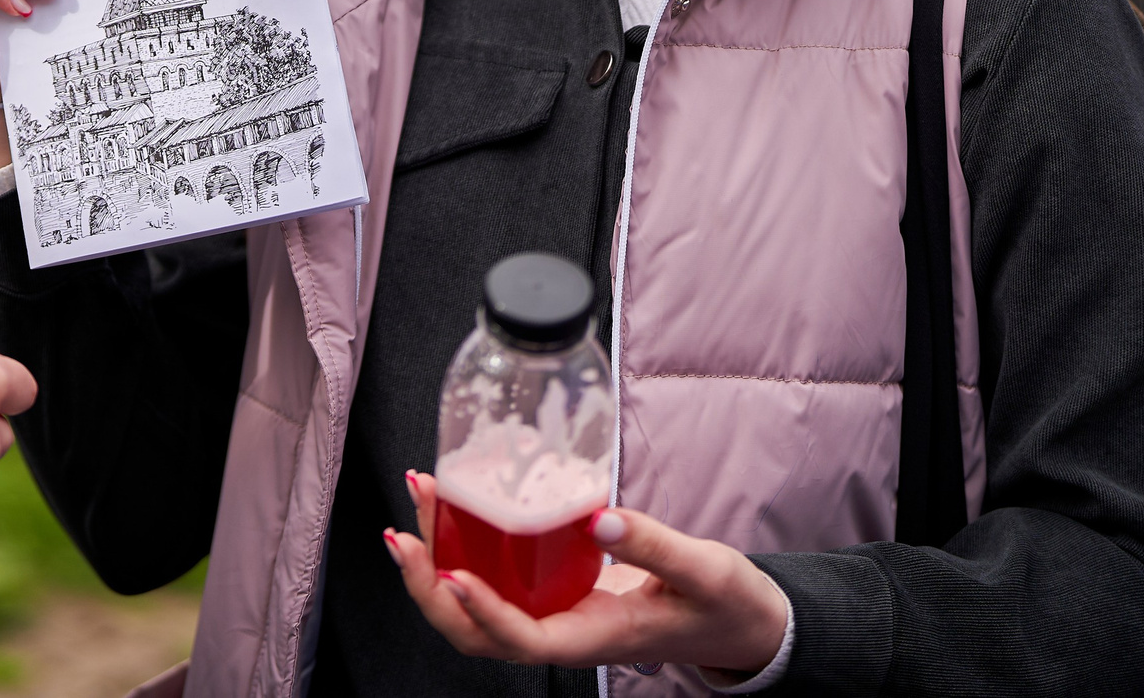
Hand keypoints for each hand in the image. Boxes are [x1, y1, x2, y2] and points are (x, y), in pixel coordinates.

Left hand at [388, 472, 788, 680]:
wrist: (740, 622)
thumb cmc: (724, 604)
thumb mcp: (703, 571)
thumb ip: (652, 546)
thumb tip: (596, 518)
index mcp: (595, 639)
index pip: (525, 642)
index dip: (483, 613)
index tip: (453, 573)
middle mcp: (564, 633)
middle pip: (476, 634)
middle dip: (430, 587)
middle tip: (403, 532)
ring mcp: (555, 615)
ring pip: (476, 607)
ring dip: (436, 563)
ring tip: (417, 502)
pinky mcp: (555, 593)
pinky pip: (496, 580)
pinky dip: (464, 546)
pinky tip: (452, 507)